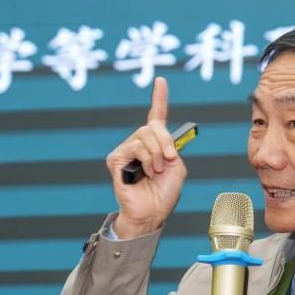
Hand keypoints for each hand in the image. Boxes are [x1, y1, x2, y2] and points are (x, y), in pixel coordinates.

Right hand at [105, 77, 186, 237]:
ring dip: (156, 154)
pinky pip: (134, 147)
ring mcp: (126, 151)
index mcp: (155, 145)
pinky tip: (147, 172)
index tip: (161, 80)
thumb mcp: (177, 167)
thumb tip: (158, 136)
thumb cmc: (164, 193)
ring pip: (144, 136)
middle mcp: (139, 144)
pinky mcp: (116, 159)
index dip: (159, 98)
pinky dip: (146, 159)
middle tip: (170, 159)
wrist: (152, 213)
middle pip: (152, 126)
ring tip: (156, 171)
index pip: (156, 117)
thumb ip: (172, 147)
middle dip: (165, 141)